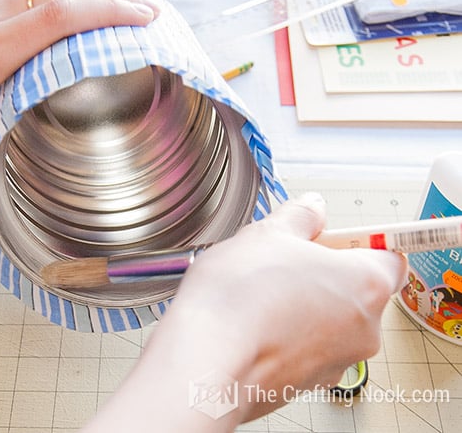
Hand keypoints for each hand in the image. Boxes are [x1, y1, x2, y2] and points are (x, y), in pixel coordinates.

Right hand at [84, 193, 406, 431]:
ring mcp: (335, 362)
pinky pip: (303, 350)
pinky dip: (284, 336)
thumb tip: (312, 210)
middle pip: (355, 291)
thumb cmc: (239, 301)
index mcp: (365, 284)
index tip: (332, 235)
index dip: (358, 242)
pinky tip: (249, 323)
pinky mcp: (305, 385)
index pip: (390, 256)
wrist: (206, 365)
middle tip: (282, 261)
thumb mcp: (266, 234)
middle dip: (322, 274)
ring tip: (257, 294)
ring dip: (301, 306)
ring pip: (327, 322)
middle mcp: (362, 329)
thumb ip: (299, 217)